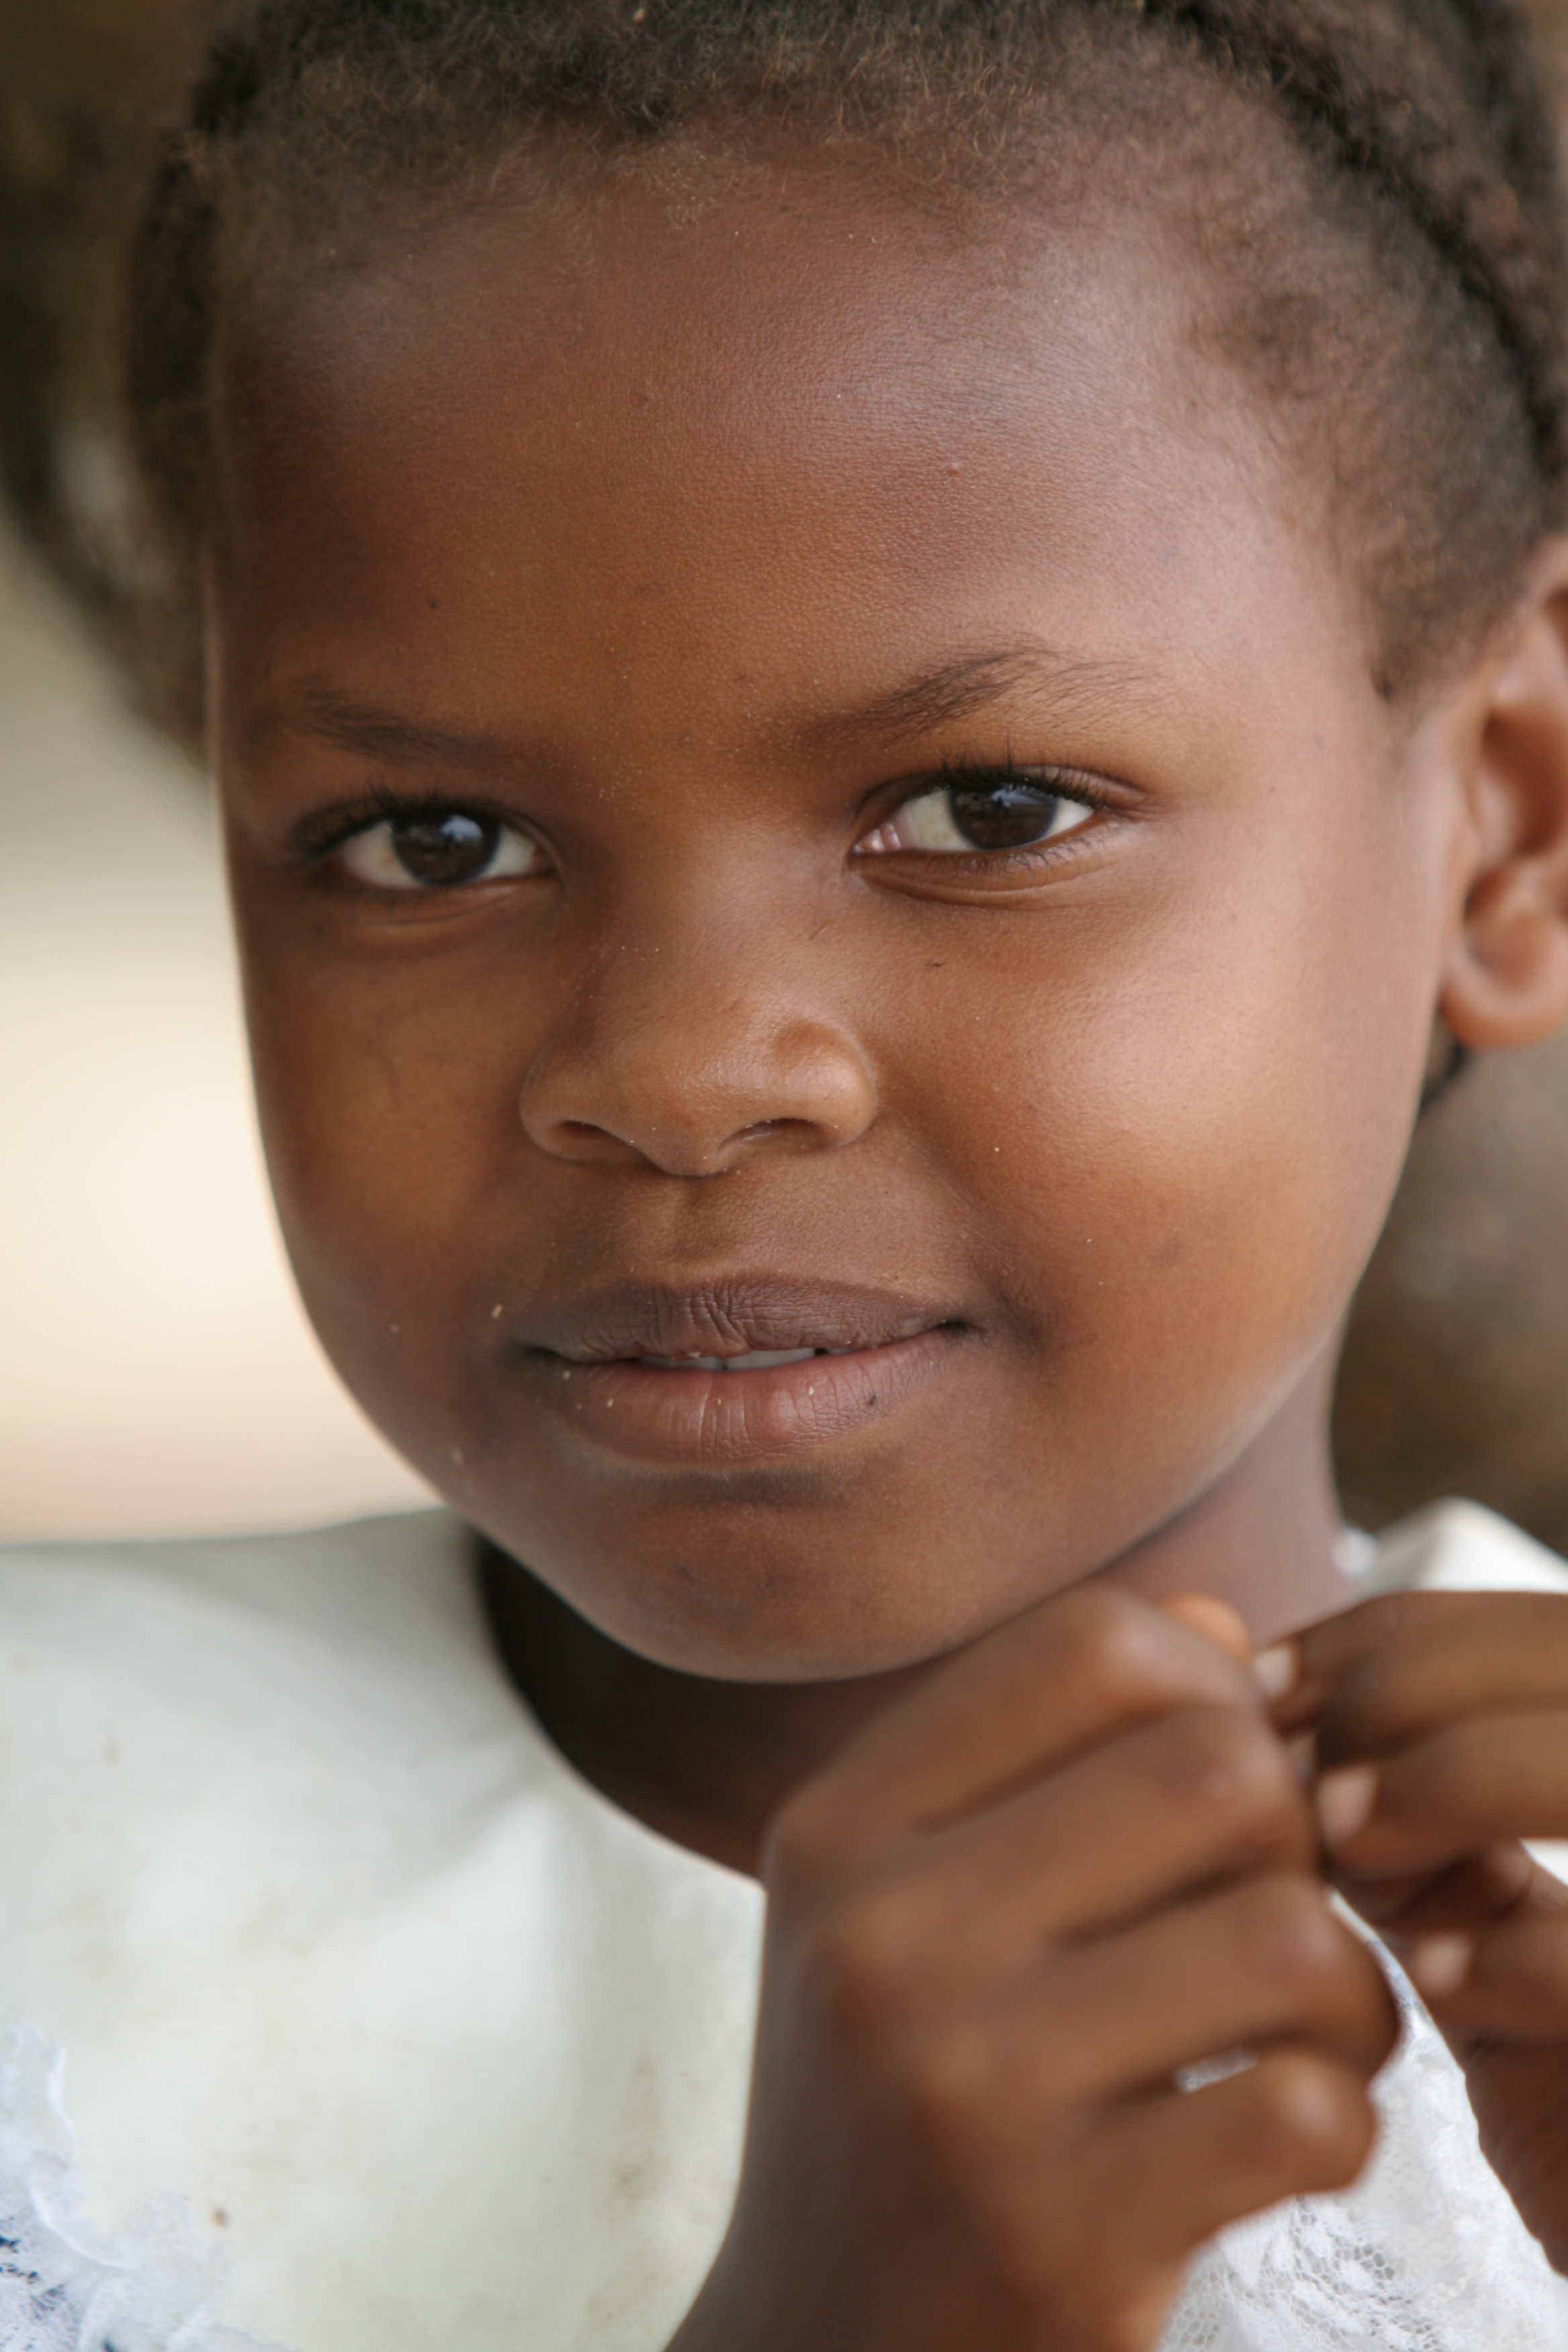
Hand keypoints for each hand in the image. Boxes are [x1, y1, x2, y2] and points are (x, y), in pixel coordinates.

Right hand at [671, 1584, 1395, 2351]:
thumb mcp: (904, 1907)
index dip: (1210, 1689)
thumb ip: (1046, 1754)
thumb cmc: (895, 2104)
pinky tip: (1283, 2141)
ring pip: (1286, 1936)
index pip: (1093, 1643)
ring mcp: (958, 2090)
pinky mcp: (1055, 2241)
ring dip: (1347, 1994)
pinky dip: (1343, 2122)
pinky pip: (1308, 2112)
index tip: (1217, 1789)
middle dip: (1296, 1845)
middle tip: (1270, 1923)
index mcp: (838, 1826)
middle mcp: (876, 1936)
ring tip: (1302, 2036)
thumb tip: (1219, 1625)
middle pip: (1216, 1769)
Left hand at [1266, 1591, 1567, 2268]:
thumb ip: (1409, 1816)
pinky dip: (1523, 1955)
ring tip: (1342, 1849)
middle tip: (1293, 1770)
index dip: (1394, 1637)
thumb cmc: (1565, 2097)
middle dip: (1412, 1689)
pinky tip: (1432, 1982)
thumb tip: (1253, 1694)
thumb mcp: (1480, 1929)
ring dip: (1457, 1781)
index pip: (1539, 1628)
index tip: (1260, 1680)